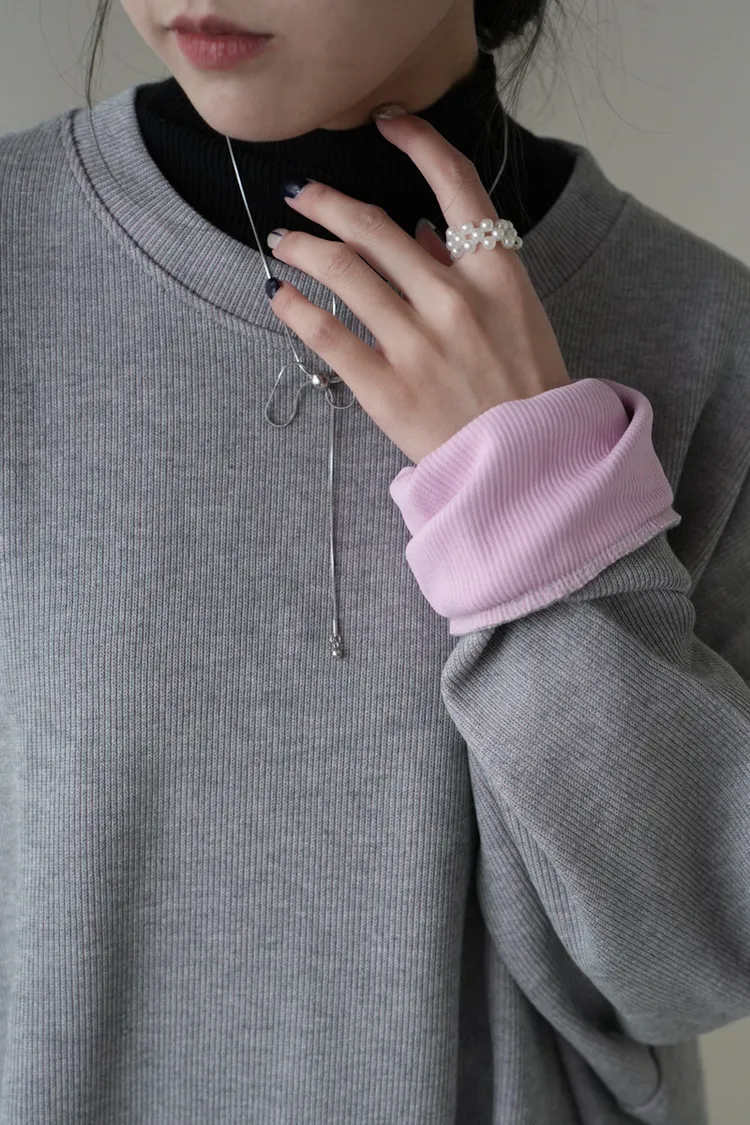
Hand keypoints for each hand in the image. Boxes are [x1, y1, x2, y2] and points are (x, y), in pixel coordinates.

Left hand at [267, 110, 572, 464]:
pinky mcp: (386, 387)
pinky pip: (328, 334)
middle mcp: (454, 299)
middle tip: (301, 195)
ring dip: (302, 247)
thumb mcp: (518, 319)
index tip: (388, 125)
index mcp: (497, 275)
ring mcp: (418, 343)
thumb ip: (470, 271)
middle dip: (327, 202)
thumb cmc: (527, 392)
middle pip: (374, 227)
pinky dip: (296, 306)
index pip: (456, 185)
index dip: (418, 142)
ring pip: (343, 271)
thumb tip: (423, 233)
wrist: (529, 467)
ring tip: (283, 241)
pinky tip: (280, 293)